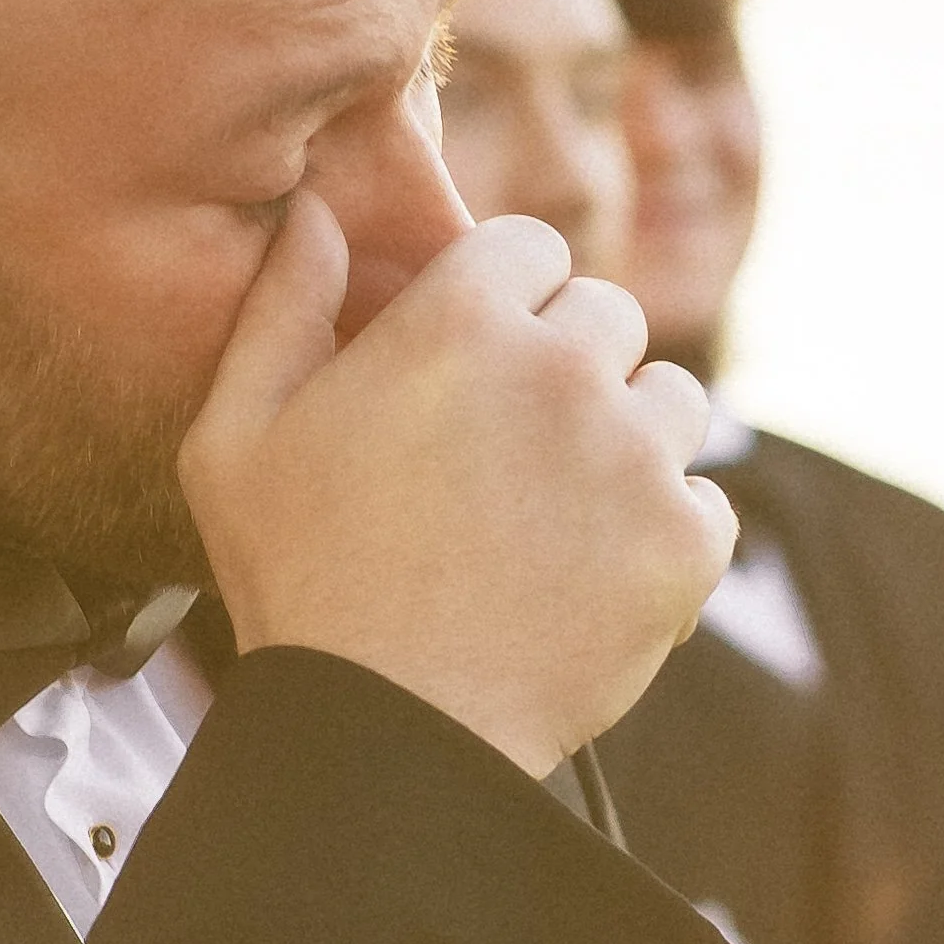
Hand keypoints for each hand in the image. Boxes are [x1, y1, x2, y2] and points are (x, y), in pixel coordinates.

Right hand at [180, 195, 735, 775]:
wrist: (384, 730)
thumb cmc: (298, 584)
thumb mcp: (237, 438)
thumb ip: (281, 308)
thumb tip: (317, 212)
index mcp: (457, 318)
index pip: (529, 246)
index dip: (502, 300)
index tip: (477, 361)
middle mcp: (562, 366)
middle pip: (608, 314)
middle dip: (567, 364)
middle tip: (509, 450)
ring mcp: (634, 453)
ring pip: (673, 399)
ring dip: (628, 439)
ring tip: (556, 512)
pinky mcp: (683, 539)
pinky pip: (706, 500)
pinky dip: (664, 534)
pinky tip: (593, 572)